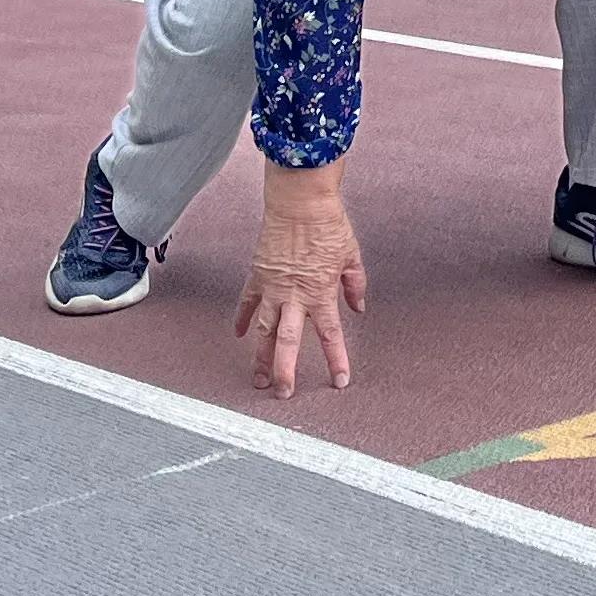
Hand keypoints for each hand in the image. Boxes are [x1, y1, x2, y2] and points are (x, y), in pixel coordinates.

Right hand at [232, 168, 365, 393]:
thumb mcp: (352, 256)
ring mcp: (273, 288)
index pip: (331, 335)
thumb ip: (355, 286)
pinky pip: (246, 303)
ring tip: (258, 378)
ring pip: (263, 330)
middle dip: (286, 371)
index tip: (340, 381)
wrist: (300, 201)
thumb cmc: (328, 225)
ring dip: (260, 356)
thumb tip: (358, 308)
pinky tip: (238, 336)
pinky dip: (240, 319)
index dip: (336, 360)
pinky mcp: (257, 275)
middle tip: (283, 394)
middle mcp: (295, 296)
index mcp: (321, 294)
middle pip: (289, 342)